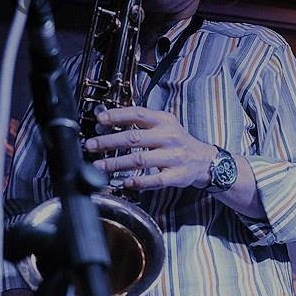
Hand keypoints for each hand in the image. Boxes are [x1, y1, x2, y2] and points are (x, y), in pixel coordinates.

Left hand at [85, 106, 215, 189]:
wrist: (204, 160)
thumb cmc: (178, 142)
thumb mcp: (164, 124)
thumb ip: (141, 122)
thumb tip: (108, 121)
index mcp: (165, 121)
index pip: (138, 114)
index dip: (117, 116)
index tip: (99, 119)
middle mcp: (169, 137)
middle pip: (134, 138)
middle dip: (109, 142)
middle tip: (91, 145)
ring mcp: (173, 157)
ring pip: (140, 159)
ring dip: (116, 163)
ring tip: (99, 165)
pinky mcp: (176, 175)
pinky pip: (155, 180)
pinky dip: (139, 181)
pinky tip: (125, 181)